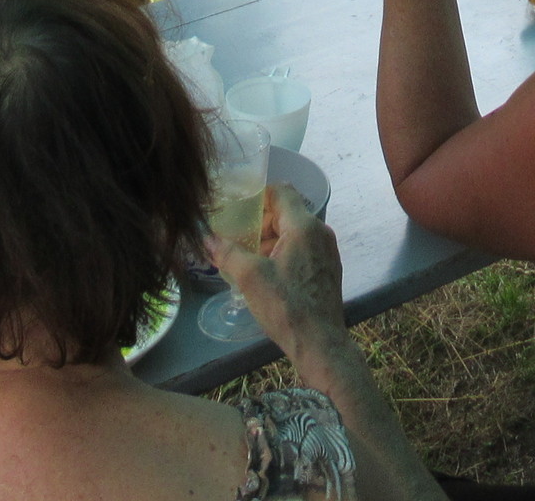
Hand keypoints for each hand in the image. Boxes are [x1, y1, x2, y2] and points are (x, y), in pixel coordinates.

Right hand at [209, 185, 351, 373]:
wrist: (320, 344)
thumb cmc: (285, 306)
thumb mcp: (250, 278)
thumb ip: (227, 252)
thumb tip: (206, 238)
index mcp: (304, 226)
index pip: (282, 191)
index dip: (258, 196)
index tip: (238, 211)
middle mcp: (321, 232)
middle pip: (286, 213)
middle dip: (260, 224)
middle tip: (239, 241)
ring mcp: (327, 251)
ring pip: (294, 232)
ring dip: (271, 241)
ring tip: (249, 262)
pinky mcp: (328, 269)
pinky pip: (303, 249)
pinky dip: (284, 253)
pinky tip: (268, 276)